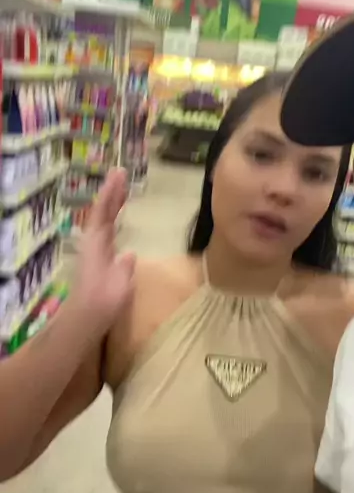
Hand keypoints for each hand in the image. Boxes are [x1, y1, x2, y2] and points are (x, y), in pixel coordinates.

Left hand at [71, 169, 135, 331]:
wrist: (86, 319)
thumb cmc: (103, 301)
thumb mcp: (119, 283)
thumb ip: (124, 267)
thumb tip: (129, 255)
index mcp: (97, 243)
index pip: (103, 211)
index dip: (111, 192)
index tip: (119, 173)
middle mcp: (94, 243)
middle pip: (102, 212)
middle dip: (112, 193)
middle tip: (122, 173)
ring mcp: (95, 251)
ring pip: (103, 221)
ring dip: (113, 205)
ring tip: (123, 191)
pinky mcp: (98, 261)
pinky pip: (106, 232)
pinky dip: (113, 221)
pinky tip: (118, 224)